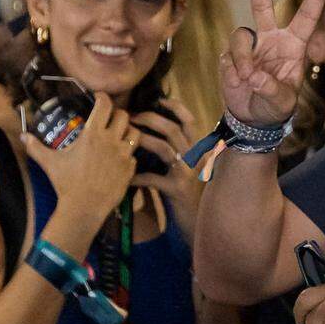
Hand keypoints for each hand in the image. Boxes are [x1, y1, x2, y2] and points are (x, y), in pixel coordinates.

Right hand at [21, 92, 139, 225]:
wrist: (84, 207)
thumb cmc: (66, 183)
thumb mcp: (49, 163)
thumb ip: (35, 147)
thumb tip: (22, 136)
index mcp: (93, 134)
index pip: (105, 105)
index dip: (103, 97)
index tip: (98, 98)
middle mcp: (112, 140)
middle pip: (124, 115)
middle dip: (117, 114)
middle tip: (109, 118)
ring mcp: (124, 154)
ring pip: (135, 133)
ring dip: (128, 131)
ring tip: (119, 135)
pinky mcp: (131, 168)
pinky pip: (134, 154)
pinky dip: (128, 154)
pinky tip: (118, 158)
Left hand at [130, 99, 203, 243]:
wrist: (198, 223)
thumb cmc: (188, 196)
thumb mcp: (184, 170)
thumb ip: (173, 154)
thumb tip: (147, 135)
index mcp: (198, 150)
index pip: (191, 121)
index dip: (176, 108)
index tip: (159, 100)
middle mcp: (196, 158)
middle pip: (174, 129)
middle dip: (151, 119)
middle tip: (131, 118)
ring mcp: (187, 173)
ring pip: (165, 147)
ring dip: (142, 140)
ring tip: (126, 138)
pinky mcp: (177, 190)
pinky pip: (153, 178)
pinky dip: (137, 177)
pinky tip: (125, 178)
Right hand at [220, 0, 324, 125]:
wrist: (252, 118)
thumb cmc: (275, 107)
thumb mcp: (281, 102)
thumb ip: (270, 89)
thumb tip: (252, 75)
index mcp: (293, 46)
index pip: (306, 18)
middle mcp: (272, 40)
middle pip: (262, 7)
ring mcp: (251, 46)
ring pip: (241, 36)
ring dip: (242, 59)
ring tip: (246, 79)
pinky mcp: (231, 55)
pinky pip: (228, 55)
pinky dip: (232, 71)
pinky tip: (238, 84)